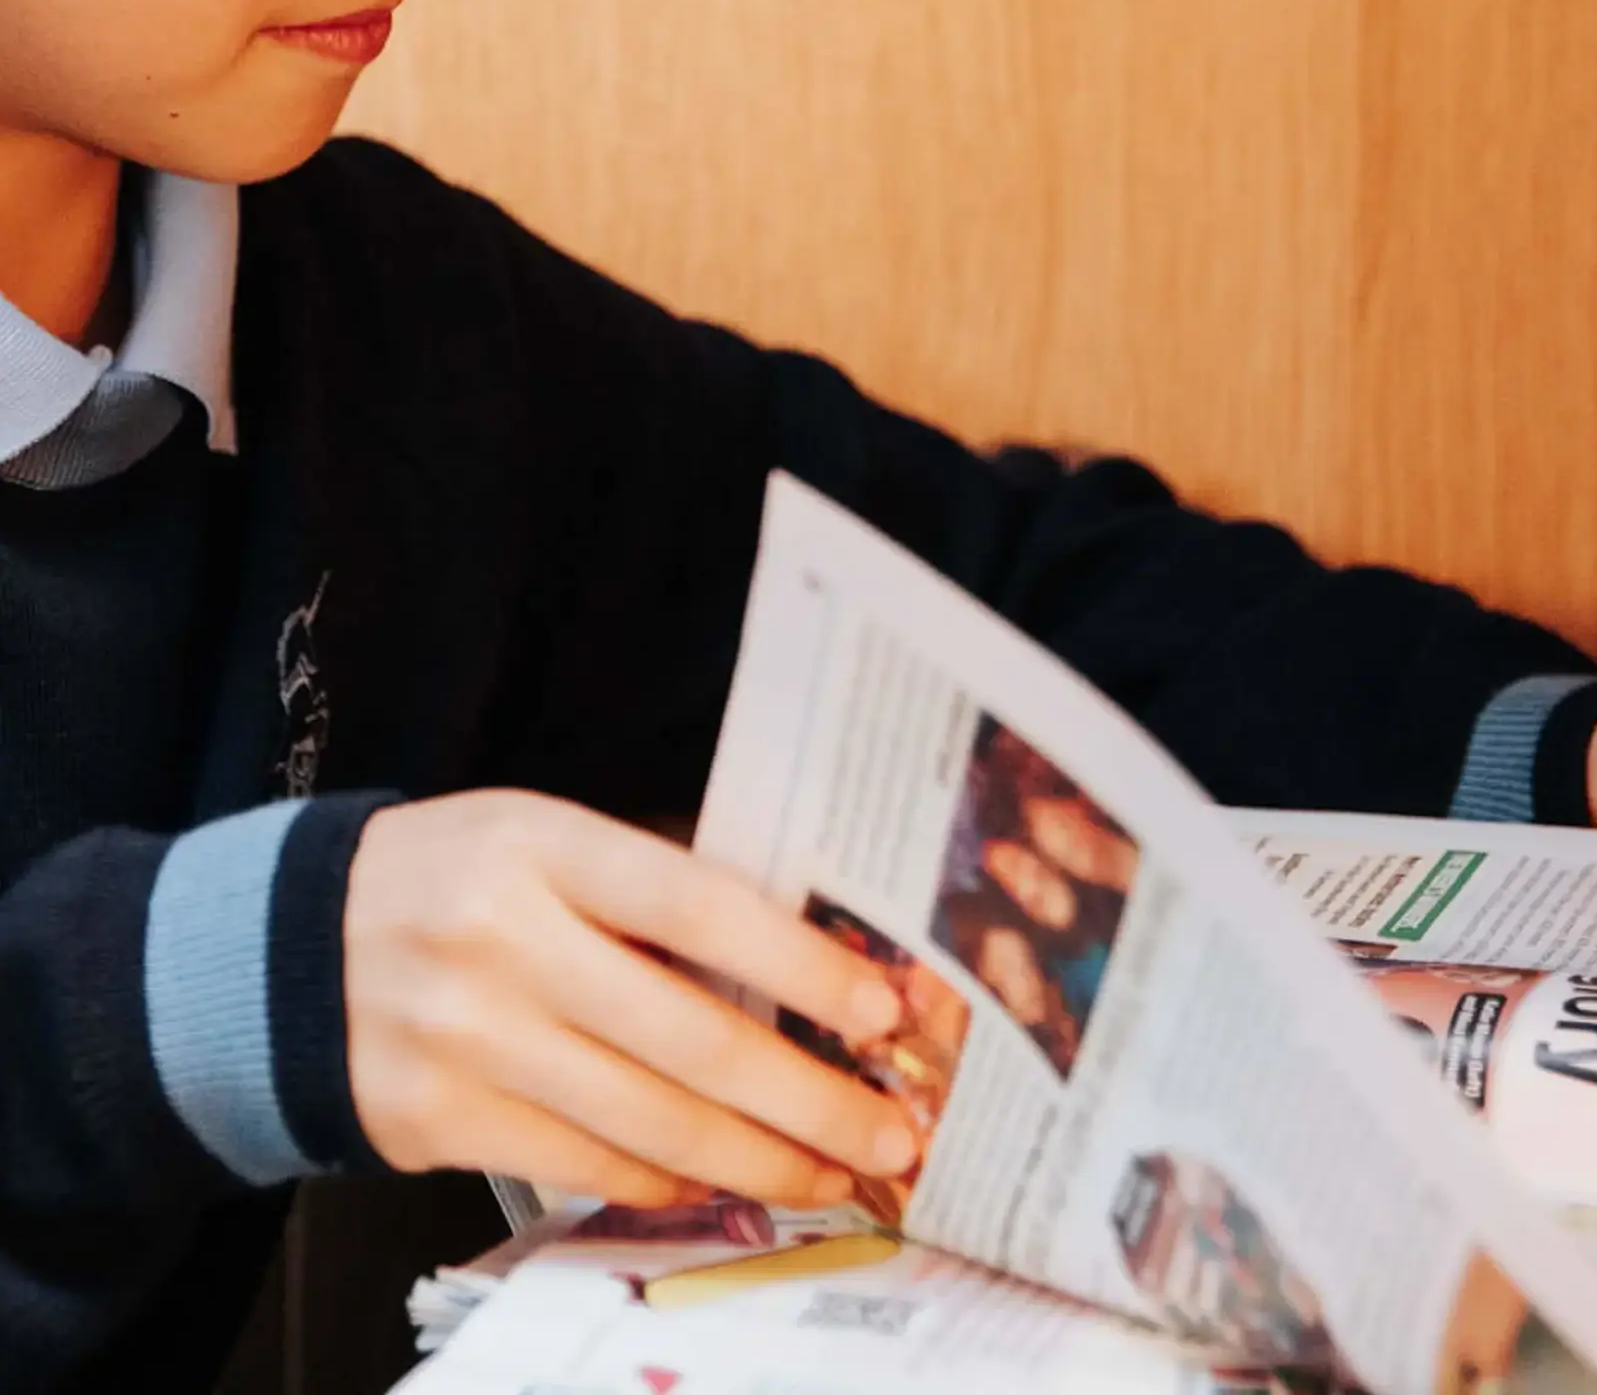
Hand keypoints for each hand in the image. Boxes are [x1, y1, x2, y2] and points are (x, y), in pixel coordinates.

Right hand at [345, 793, 918, 1209]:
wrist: (282, 951)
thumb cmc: (450, 880)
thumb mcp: (538, 837)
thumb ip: (647, 886)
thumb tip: (798, 957)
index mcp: (540, 847)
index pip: (696, 906)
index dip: (799, 963)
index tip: (882, 1010)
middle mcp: (505, 944)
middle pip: (688, 1038)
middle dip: (808, 1098)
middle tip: (891, 1133)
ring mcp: (468, 1042)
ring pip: (649, 1121)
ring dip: (759, 1161)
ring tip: (834, 1175)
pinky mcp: (440, 1124)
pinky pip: (586, 1166)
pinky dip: (668, 1179)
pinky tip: (725, 1182)